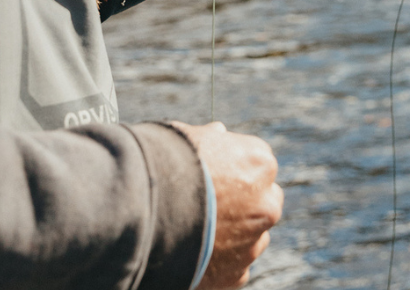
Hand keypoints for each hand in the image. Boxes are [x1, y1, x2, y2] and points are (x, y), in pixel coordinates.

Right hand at [172, 121, 282, 289]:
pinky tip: (196, 251)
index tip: (215, 173)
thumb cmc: (165, 165)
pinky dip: (221, 261)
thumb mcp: (188, 137)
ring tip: (199, 230)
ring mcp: (253, 242)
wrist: (144, 212)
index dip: (235, 167)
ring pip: (253, 236)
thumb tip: (218, 134)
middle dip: (245, 202)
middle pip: (264, 201)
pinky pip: (236, 266)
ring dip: (235, 234)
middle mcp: (265, 204)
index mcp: (259, 163)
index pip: (258, 163)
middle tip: (212, 203)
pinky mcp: (236, 274)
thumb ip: (211, 139)